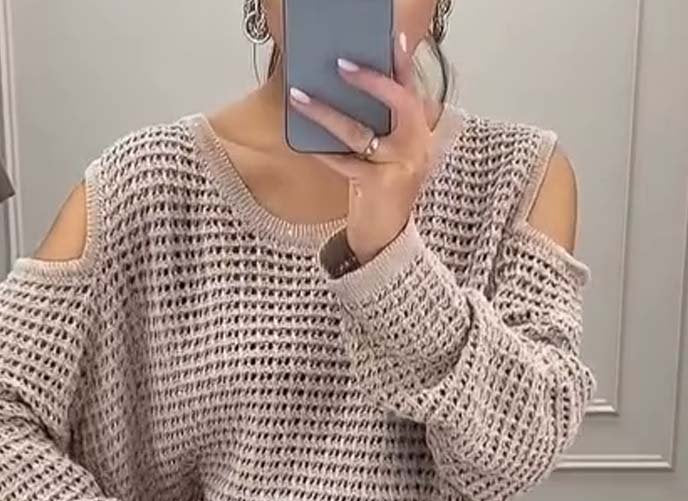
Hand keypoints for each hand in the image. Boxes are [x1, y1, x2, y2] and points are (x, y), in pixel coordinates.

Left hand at [288, 32, 434, 264]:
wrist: (387, 241)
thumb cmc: (383, 193)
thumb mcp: (388, 156)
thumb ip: (380, 127)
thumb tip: (346, 93)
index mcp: (420, 134)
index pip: (414, 91)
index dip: (404, 65)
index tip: (392, 39)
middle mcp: (417, 147)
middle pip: (399, 103)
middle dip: (372, 80)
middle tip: (342, 64)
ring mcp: (401, 168)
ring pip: (361, 132)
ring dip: (327, 113)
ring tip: (301, 97)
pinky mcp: (379, 187)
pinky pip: (346, 162)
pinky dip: (323, 151)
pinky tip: (305, 140)